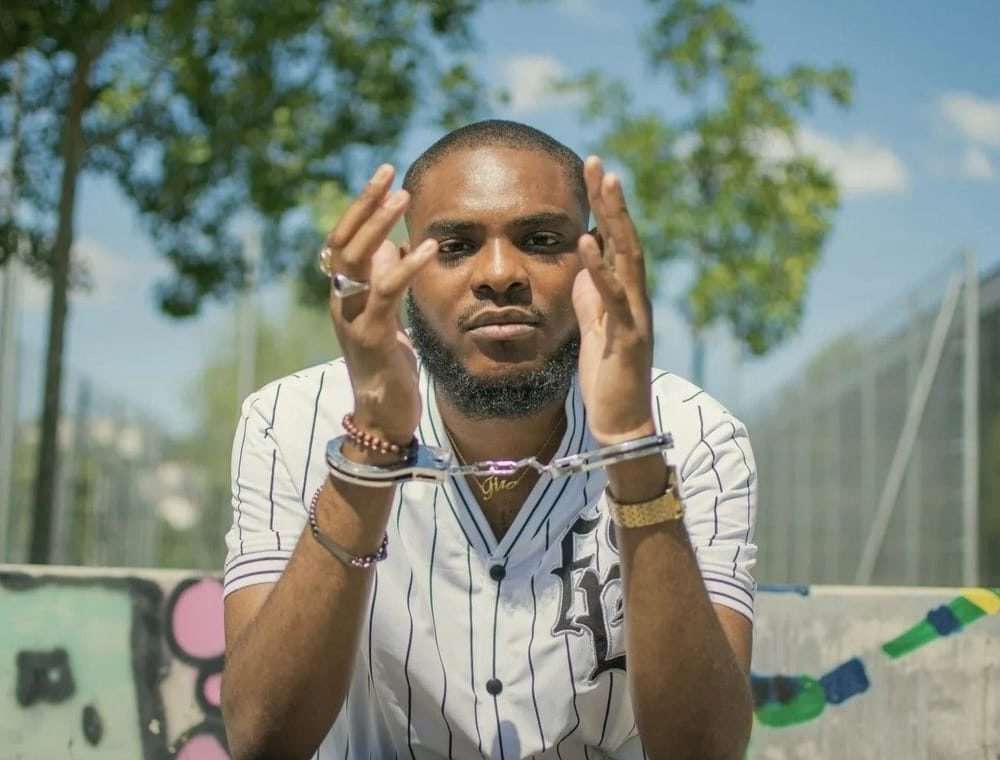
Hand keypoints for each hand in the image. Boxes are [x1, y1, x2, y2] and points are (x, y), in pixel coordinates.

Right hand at [324, 164, 437, 445]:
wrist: (383, 415)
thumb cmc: (389, 364)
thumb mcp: (388, 315)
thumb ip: (386, 281)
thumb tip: (397, 245)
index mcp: (344, 293)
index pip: (344, 238)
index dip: (361, 205)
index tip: (385, 174)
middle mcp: (341, 300)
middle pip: (343, 240)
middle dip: (365, 203)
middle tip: (389, 172)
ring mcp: (351, 317)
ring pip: (356, 260)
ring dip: (379, 224)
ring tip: (403, 197)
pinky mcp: (372, 336)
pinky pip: (386, 292)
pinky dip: (407, 266)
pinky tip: (427, 247)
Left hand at [572, 156, 655, 445]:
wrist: (620, 420)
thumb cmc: (606, 371)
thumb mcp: (594, 320)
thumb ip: (593, 286)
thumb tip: (586, 250)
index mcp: (626, 291)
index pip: (616, 239)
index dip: (604, 205)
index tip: (590, 169)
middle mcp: (637, 296)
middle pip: (627, 238)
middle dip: (612, 200)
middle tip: (597, 162)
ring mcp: (636, 314)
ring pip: (630, 258)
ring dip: (617, 220)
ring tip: (605, 184)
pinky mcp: (628, 337)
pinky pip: (615, 298)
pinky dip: (601, 269)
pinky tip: (587, 242)